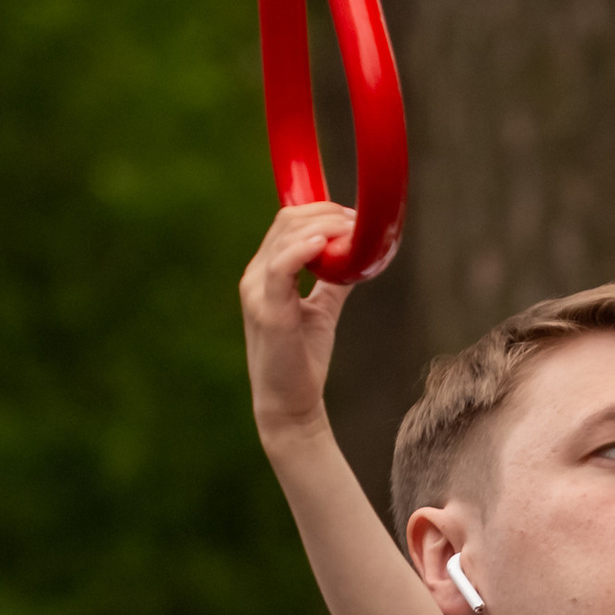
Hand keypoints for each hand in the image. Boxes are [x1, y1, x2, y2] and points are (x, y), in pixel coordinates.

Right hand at [241, 195, 362, 446]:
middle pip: (287, 222)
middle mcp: (255, 277)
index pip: (287, 222)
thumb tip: (357, 256)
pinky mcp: (267, 311)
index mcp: (265, 273)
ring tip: (352, 232)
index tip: (354, 218)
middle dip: (326, 214)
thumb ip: (333, 281)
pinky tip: (325, 244)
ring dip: (324, 228)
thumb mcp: (322, 310)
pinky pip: (280, 267)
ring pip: (285, 237)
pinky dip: (303, 250)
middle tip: (358, 223)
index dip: (321, 211)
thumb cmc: (303, 358)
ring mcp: (256, 292)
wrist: (290, 403)